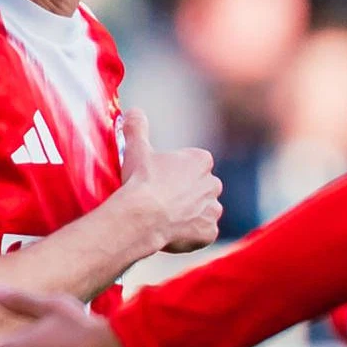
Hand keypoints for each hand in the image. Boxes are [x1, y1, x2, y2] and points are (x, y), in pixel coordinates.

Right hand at [118, 108, 220, 255]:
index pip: (195, 164)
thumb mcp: (136, 149)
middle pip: (203, 187)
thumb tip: (133, 112)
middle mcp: (213, 184)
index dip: (178, 173)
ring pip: (205, 210)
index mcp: (201, 160)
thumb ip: (136, 127)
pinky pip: (203, 233)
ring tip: (168, 218)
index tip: (162, 180)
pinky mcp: (209, 232)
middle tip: (164, 201)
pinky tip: (174, 233)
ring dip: (192, 214)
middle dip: (188, 193)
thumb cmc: (141, 181)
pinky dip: (192, 235)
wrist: (142, 217)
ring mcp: (213, 210)